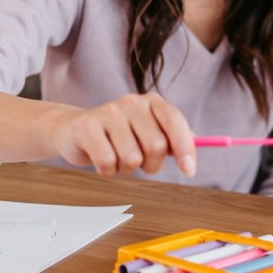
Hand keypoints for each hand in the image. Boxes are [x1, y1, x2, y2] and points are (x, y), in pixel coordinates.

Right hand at [53, 93, 195, 177]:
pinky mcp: (87, 127)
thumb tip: (199, 142)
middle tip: (141, 164)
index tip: (189, 171)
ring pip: (132, 158)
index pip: (175, 121)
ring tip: (117, 158)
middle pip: (156, 145)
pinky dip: (107, 170)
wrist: (74, 130)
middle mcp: (131, 102)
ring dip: (126, 169)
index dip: (185, 148)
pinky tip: (100, 160)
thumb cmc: (118, 135)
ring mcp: (108, 112)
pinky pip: (107, 162)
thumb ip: (173, 137)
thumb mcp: (148, 132)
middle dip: (151, 165)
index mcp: (152, 102)